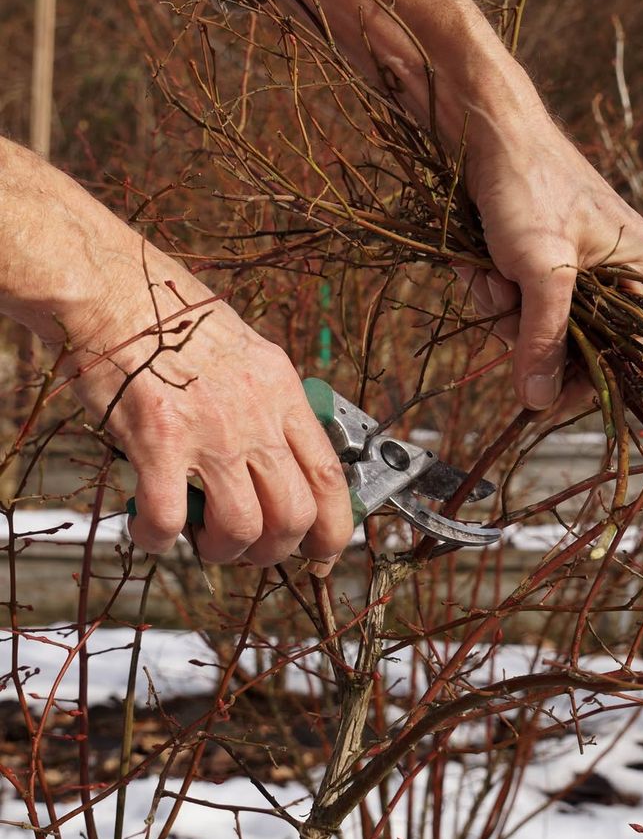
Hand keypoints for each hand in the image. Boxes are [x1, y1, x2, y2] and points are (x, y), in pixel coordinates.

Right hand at [67, 260, 352, 573]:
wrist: (113, 288)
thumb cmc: (172, 318)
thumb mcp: (248, 352)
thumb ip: (270, 403)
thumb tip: (281, 454)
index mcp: (282, 392)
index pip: (330, 475)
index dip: (334, 527)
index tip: (323, 550)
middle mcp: (255, 413)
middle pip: (294, 513)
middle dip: (276, 550)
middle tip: (251, 549)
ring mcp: (209, 430)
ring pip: (241, 526)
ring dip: (223, 550)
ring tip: (203, 539)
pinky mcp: (157, 441)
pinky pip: (168, 518)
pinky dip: (160, 539)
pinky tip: (152, 530)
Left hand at [461, 105, 642, 409]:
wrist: (482, 128)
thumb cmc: (528, 187)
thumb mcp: (543, 270)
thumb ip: (544, 338)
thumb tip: (538, 401)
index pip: (620, 351)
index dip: (578, 380)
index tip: (540, 401)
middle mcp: (617, 271)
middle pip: (570, 341)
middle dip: (526, 325)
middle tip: (505, 291)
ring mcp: (574, 265)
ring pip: (533, 323)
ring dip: (500, 304)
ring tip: (490, 264)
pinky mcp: (537, 258)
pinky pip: (513, 299)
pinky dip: (489, 285)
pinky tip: (480, 258)